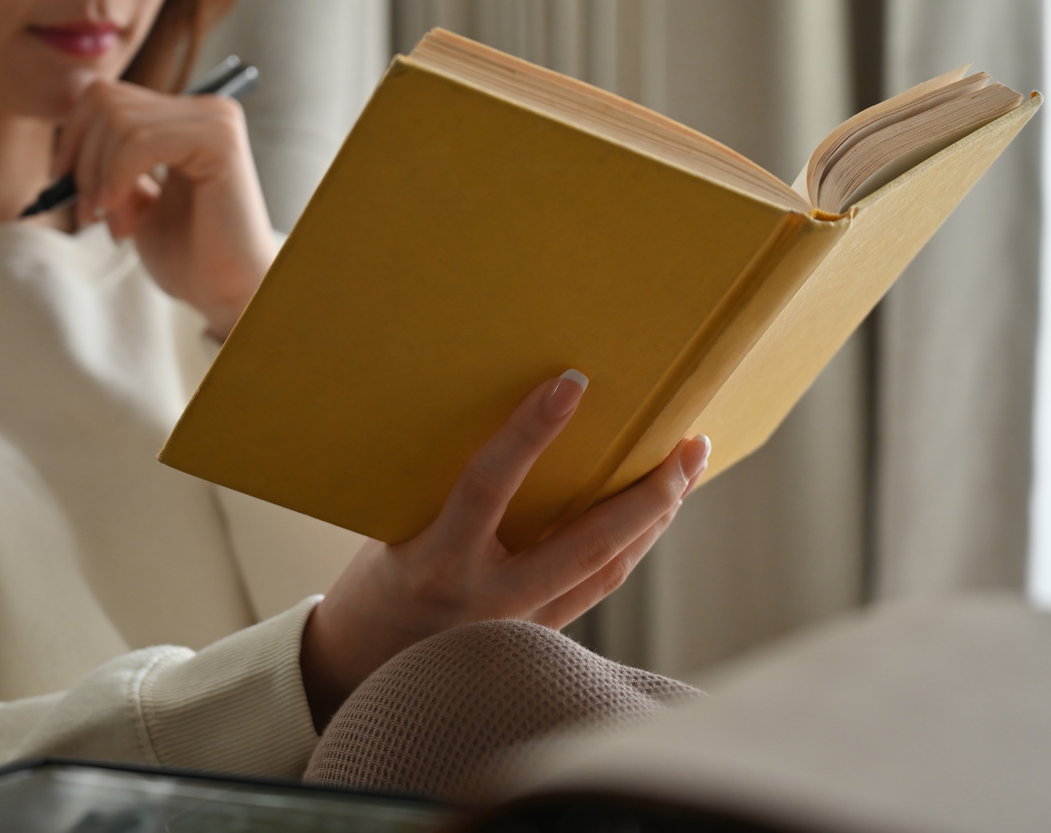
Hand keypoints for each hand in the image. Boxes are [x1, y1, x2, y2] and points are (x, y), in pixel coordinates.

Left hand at [51, 77, 276, 337]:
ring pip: (119, 122)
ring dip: (101, 181)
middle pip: (107, 102)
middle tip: (90, 213)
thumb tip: (69, 123)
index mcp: (188, 118)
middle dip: (83, 160)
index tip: (60, 181)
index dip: (73, 134)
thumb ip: (112, 158)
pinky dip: (117, 181)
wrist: (225, 294)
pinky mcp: (220, 143)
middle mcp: (207, 110)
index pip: (108, 95)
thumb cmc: (186, 255)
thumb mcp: (133, 197)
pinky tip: (124, 222)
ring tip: (116, 227)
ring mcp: (216, 122)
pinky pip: (139, 142)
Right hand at [299, 371, 710, 727]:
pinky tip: (652, 514)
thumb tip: (520, 427)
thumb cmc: (379, 580)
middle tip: (688, 445)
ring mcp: (518, 627)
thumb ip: (455, 493)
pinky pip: (598, 587)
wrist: (361, 668)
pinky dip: (630, 546)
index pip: (488, 485)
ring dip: (654, 516)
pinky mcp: (538, 641)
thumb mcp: (399, 528)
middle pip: (589, 544)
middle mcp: (487, 600)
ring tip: (686, 468)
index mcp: (437, 561)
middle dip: (648, 494)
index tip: (570, 383)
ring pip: (608, 569)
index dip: (529, 432)